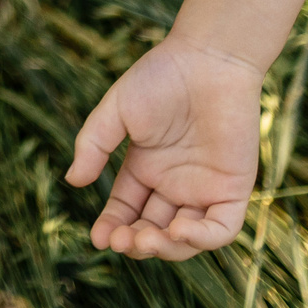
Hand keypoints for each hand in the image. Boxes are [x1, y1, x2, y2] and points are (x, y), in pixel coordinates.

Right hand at [66, 40, 265, 259]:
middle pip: (153, 230)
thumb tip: (73, 180)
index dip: (112, 228)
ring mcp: (205, 188)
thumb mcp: (116, 110)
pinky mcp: (234, 188)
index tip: (98, 239)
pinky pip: (221, 228)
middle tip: (121, 240)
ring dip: (164, 248)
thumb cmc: (161, 77)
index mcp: (146, 168)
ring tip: (144, 238)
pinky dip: (200, 238)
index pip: (126, 210)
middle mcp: (175, 183)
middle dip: (135, 243)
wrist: (208, 58)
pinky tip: (177, 230)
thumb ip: (93, 144)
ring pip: (186, 239)